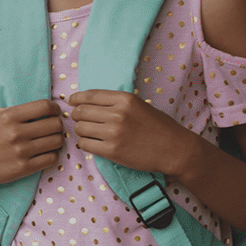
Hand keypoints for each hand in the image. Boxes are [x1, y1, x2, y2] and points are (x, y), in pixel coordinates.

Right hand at [0, 98, 63, 187]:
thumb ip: (9, 104)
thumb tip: (27, 91)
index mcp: (9, 116)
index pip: (45, 106)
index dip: (54, 109)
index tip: (54, 113)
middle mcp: (15, 132)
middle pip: (55, 124)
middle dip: (57, 126)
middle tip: (52, 129)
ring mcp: (20, 151)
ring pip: (56, 141)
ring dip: (56, 141)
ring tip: (49, 141)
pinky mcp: (23, 168)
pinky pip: (51, 158)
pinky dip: (51, 155)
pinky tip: (44, 154)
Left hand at [70, 89, 196, 176]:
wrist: (174, 149)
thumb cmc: (157, 126)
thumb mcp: (138, 105)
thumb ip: (115, 103)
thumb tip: (85, 102)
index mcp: (125, 99)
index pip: (89, 95)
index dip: (76, 98)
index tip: (71, 101)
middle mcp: (118, 114)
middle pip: (81, 112)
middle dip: (77, 115)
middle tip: (80, 120)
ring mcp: (114, 133)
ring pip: (80, 128)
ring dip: (81, 131)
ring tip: (89, 133)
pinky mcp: (111, 151)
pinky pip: (84, 144)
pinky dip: (85, 144)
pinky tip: (93, 143)